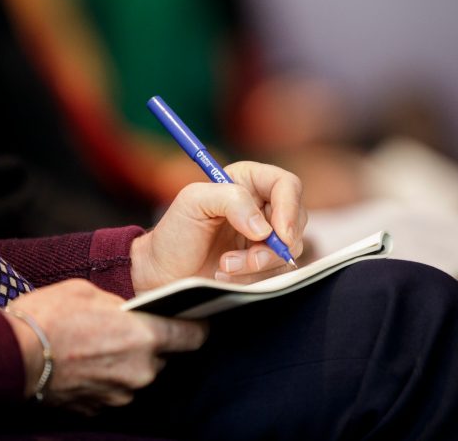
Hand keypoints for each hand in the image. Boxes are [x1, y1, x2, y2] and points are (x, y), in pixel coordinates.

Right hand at [3, 279, 207, 414]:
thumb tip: (133, 313)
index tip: (195, 321)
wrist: (8, 356)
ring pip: (139, 374)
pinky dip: (108, 378)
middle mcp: (141, 370)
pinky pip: (116, 390)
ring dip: (127, 362)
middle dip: (151, 343)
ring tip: (99, 345)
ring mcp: (121, 394)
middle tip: (125, 329)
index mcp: (146, 336)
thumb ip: (123, 306)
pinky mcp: (101, 409)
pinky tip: (88, 362)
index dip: (196, 326)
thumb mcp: (90, 292)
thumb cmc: (49, 316)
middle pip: (163, 357)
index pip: (194, 336)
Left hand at [130, 161, 306, 290]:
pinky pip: (277, 271)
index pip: (286, 185)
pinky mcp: (262, 262)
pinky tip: (226, 275)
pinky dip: (254, 277)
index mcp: (247, 181)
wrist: (162, 273)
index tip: (279, 234)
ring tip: (225, 266)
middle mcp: (260, 206)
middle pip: (295, 219)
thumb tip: (263, 227)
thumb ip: (231, 200)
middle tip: (250, 259)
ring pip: (289, 249)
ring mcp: (264, 236)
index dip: (289, 208)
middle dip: (275, 244)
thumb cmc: (174, 233)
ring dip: (258, 263)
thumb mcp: (193, 202)